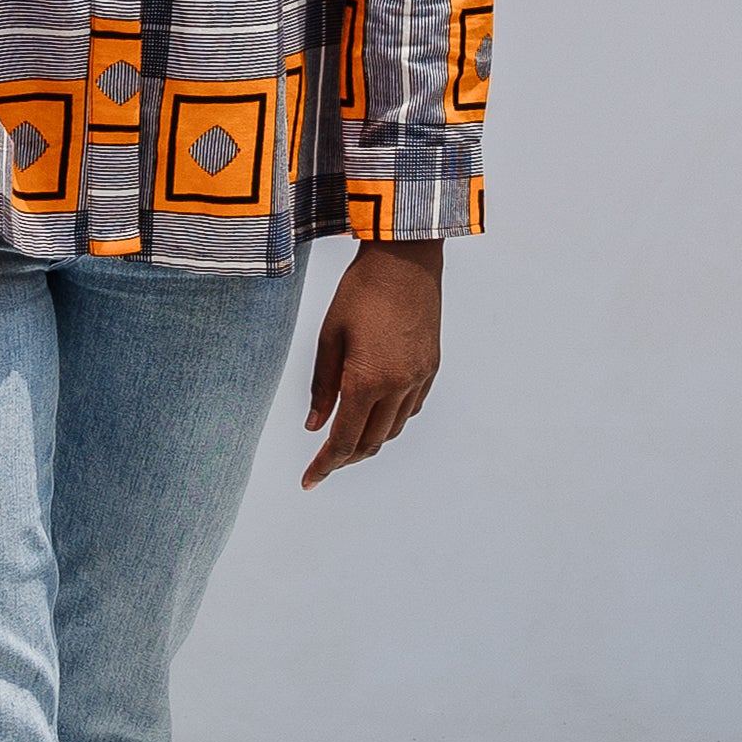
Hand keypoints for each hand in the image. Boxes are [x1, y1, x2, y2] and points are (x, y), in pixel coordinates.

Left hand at [302, 240, 442, 487]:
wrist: (406, 260)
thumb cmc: (360, 292)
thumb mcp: (329, 337)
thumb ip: (322, 386)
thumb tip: (315, 426)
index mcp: (367, 380)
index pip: (343, 440)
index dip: (325, 465)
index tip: (309, 481)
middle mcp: (399, 386)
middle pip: (371, 442)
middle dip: (345, 458)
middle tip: (324, 463)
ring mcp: (420, 378)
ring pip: (393, 430)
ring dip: (369, 441)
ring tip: (347, 440)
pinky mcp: (432, 367)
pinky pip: (410, 409)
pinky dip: (391, 421)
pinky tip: (375, 413)